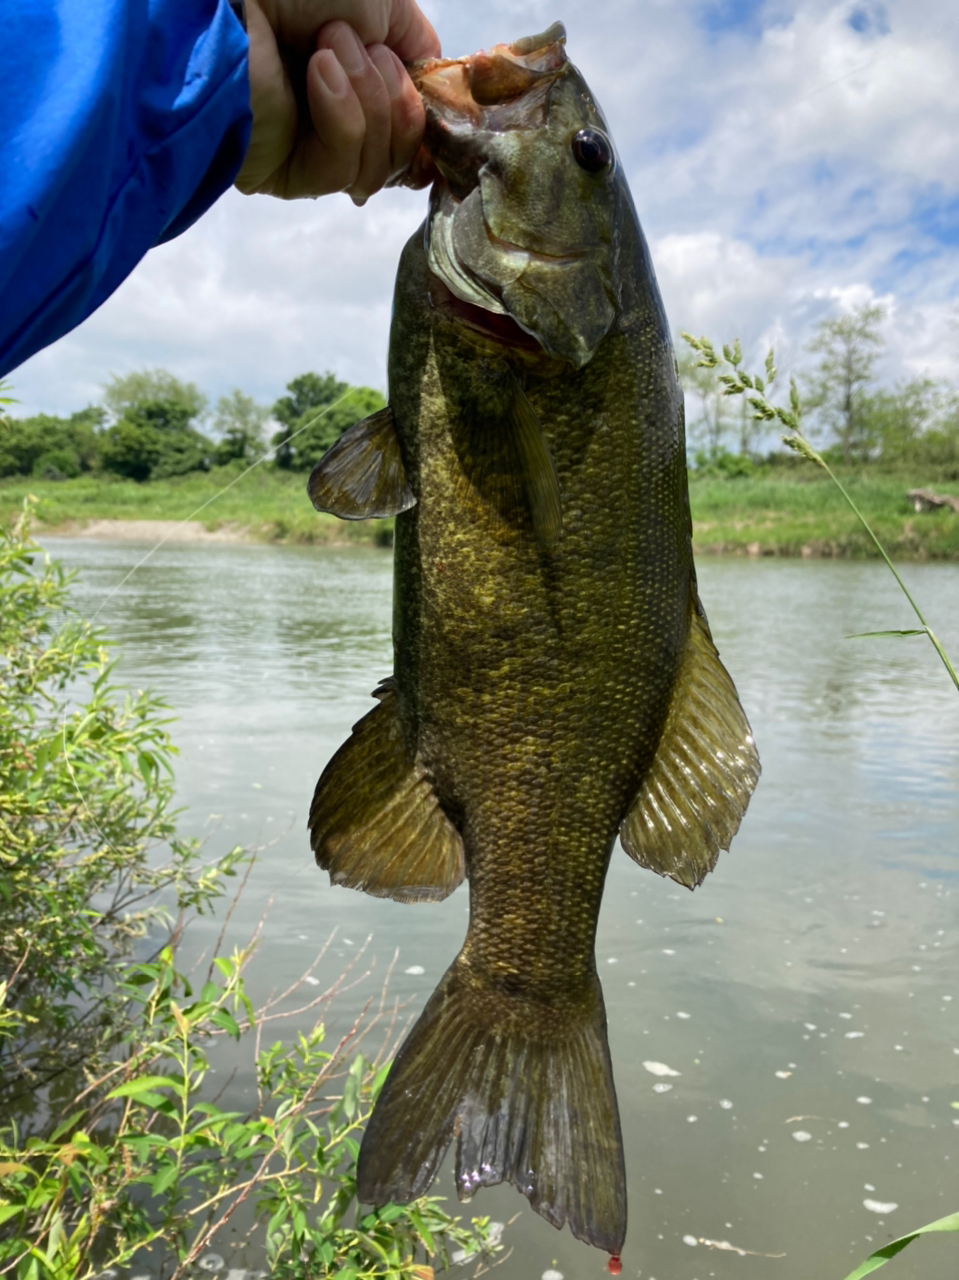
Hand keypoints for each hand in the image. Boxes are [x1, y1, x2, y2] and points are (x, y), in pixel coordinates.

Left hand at [235, 0, 439, 200]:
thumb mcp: (386, 4)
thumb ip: (419, 48)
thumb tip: (434, 93)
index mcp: (360, 87)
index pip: (413, 132)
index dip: (423, 113)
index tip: (426, 86)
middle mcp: (337, 124)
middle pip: (405, 153)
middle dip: (393, 93)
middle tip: (353, 42)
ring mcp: (311, 153)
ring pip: (379, 166)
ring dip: (366, 96)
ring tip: (324, 48)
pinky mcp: (287, 175)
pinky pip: (343, 169)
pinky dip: (340, 115)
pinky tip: (316, 73)